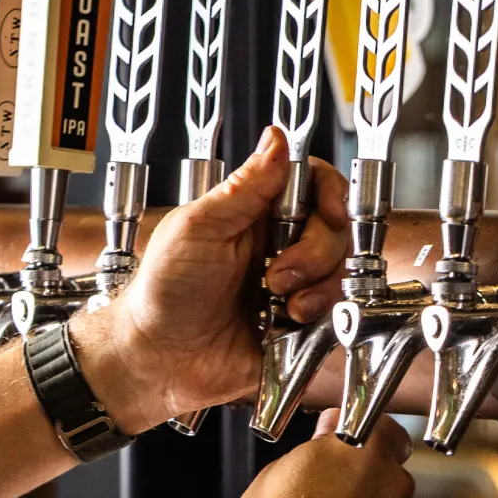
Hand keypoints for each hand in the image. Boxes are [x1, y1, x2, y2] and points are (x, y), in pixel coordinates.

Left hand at [72, 127, 349, 431]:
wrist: (158, 359)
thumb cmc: (162, 293)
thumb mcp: (198, 229)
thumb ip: (244, 186)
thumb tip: (277, 138)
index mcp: (253, 213)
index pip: (311, 184)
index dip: (329, 194)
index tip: (328, 212)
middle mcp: (276, 245)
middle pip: (334, 229)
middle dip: (314, 253)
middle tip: (275, 275)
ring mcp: (291, 285)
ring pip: (339, 272)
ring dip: (316, 289)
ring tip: (280, 305)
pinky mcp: (298, 324)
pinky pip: (333, 315)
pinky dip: (315, 320)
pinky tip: (281, 326)